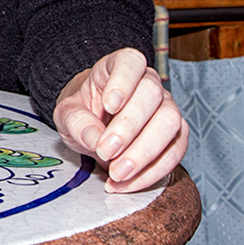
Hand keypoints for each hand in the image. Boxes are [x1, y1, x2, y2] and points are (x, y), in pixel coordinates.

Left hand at [52, 47, 187, 192]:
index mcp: (119, 67)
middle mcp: (149, 83)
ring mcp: (167, 108)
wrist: (94, 127)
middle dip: (129, 127)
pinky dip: (153, 171)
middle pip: (152, 95)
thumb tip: (96, 139)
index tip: (109, 105)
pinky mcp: (176, 135)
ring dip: (144, 152)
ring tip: (117, 173)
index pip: (130, 61)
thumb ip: (77, 122)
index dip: (123, 81)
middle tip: (106, 152)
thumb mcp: (67, 114)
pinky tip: (128, 182)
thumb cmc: (83, 113)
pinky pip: (175, 151)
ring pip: (170, 123)